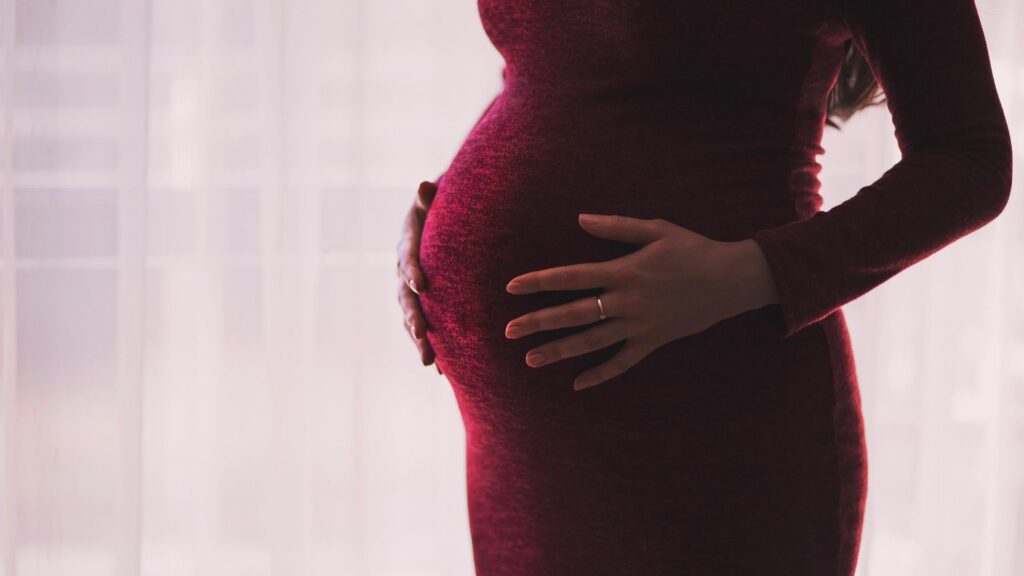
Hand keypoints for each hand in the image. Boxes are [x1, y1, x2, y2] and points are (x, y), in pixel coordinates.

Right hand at [396, 180, 442, 374]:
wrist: (443, 223)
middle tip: (421, 333)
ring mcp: (411, 292)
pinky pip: (425, 329)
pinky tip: (443, 372)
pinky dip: (433, 348)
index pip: (406, 257)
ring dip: (419, 341)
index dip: (411, 270)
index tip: (421, 284)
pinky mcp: (423, 306)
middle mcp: (404, 272)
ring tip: (430, 362)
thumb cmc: (442, 207)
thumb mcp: (435, 199)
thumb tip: (425, 185)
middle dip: (413, 316)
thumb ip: (429, 197)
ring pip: (411, 319)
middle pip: (405, 297)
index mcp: (407, 245)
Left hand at [504, 213, 777, 390]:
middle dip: (538, 322)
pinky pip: (623, 363)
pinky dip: (601, 374)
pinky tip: (578, 385)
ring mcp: (640, 325)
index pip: (570, 277)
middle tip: (508, 331)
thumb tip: (580, 219)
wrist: (732, 279)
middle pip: (573, 314)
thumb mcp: (655, 229)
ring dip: (560, 351)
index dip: (539, 282)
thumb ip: (615, 227)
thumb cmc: (693, 249)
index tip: (512, 288)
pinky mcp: (654, 342)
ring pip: (592, 342)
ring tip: (531, 359)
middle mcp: (626, 301)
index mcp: (623, 271)